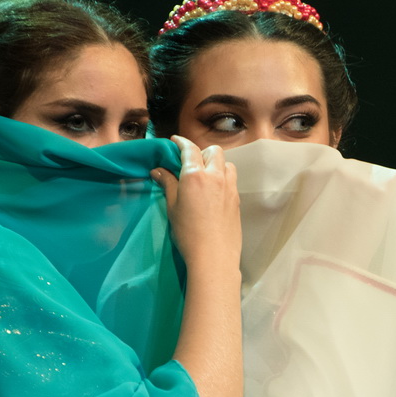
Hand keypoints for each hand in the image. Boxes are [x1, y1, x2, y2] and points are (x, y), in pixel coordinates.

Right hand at [151, 136, 240, 271]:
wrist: (214, 255)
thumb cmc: (188, 232)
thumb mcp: (172, 206)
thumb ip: (168, 184)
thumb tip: (158, 170)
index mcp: (195, 175)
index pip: (189, 149)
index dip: (180, 142)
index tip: (174, 141)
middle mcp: (215, 176)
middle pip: (212, 151)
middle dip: (201, 151)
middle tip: (190, 162)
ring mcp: (230, 187)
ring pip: (226, 163)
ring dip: (216, 163)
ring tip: (205, 175)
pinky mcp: (237, 199)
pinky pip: (231, 179)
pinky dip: (223, 177)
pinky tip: (214, 191)